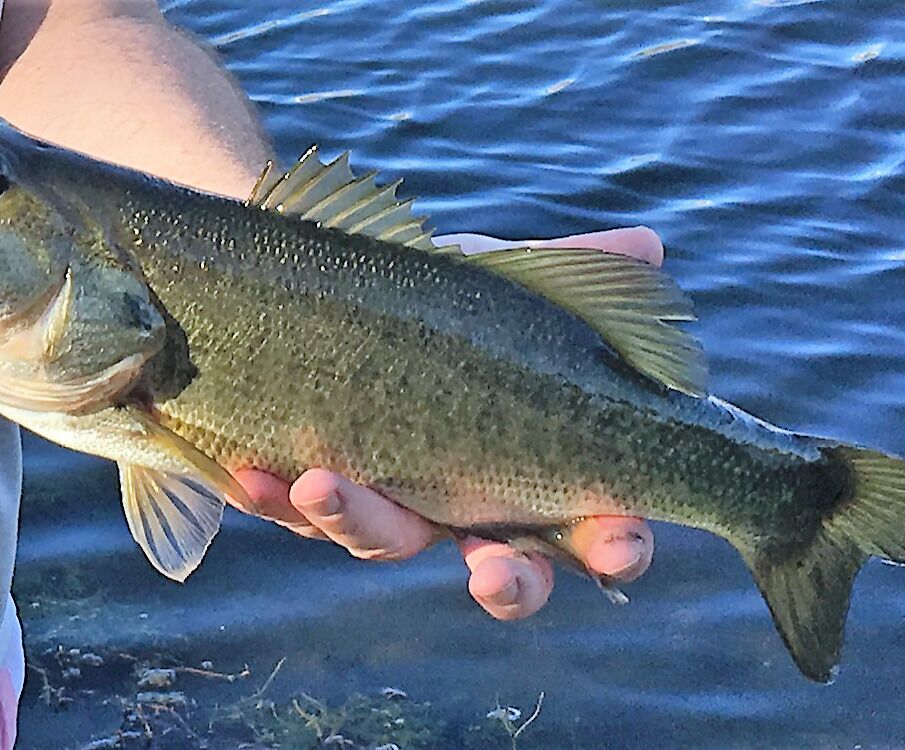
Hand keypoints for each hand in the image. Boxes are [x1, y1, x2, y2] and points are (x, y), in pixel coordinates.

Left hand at [231, 226, 661, 619]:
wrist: (326, 277)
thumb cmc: (440, 293)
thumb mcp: (504, 280)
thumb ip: (576, 276)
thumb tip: (649, 245)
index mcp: (535, 467)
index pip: (593, 526)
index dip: (613, 545)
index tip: (617, 542)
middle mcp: (467, 505)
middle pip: (503, 571)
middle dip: (506, 583)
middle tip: (495, 576)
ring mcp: (390, 506)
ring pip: (386, 542)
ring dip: (361, 523)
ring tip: (329, 483)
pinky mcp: (310, 495)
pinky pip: (294, 513)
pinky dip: (274, 498)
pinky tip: (254, 476)